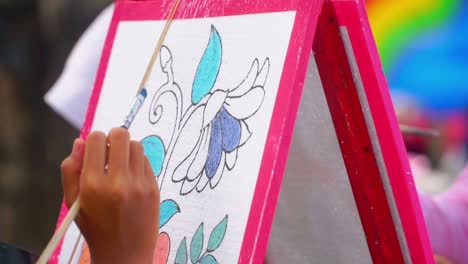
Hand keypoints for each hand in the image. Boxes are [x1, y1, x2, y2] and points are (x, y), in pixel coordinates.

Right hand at [61, 128, 159, 262]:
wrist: (124, 253)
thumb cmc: (94, 226)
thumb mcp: (72, 201)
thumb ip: (70, 170)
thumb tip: (80, 141)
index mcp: (93, 185)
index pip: (97, 139)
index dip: (94, 140)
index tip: (95, 150)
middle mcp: (119, 182)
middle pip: (121, 135)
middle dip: (113, 138)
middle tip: (110, 152)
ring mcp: (140, 185)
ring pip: (137, 145)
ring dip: (127, 149)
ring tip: (121, 164)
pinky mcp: (154, 188)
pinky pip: (147, 161)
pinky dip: (137, 163)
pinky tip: (131, 177)